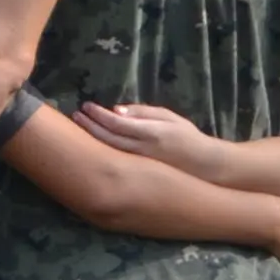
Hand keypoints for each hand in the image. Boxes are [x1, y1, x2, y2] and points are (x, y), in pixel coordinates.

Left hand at [73, 100, 215, 173]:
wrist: (203, 166)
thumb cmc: (186, 136)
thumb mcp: (168, 117)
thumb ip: (142, 112)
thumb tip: (115, 110)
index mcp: (151, 133)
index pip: (117, 123)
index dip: (99, 114)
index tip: (87, 106)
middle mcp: (142, 150)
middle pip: (107, 138)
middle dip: (89, 125)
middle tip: (76, 115)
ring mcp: (139, 164)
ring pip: (108, 151)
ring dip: (91, 138)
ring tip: (80, 126)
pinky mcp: (137, 173)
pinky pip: (114, 160)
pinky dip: (101, 150)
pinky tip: (92, 143)